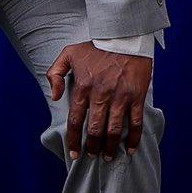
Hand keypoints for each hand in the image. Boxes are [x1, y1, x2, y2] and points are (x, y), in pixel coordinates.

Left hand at [48, 43, 149, 158]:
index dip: (74, 140)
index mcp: (83, 86)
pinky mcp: (136, 96)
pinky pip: (135, 123)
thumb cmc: (95, 46)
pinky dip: (133, 139)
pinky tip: (130, 149)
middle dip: (92, 148)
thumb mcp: (68, 53)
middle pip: (95, 130)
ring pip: (114, 130)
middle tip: (92, 157)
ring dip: (110, 147)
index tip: (74, 153)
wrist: (124, 35)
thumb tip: (54, 97)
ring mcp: (120, 97)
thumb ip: (55, 73)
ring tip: (108, 157)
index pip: (76, 121)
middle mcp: (101, 95)